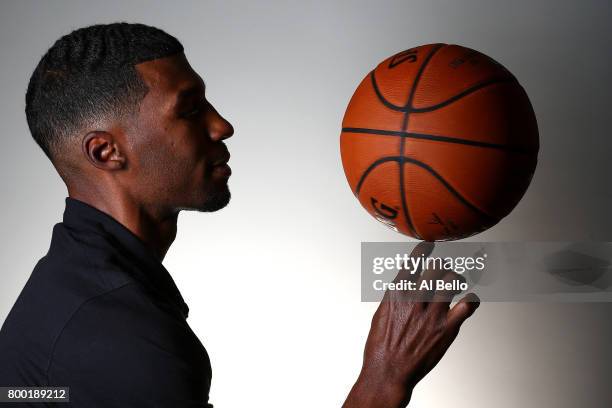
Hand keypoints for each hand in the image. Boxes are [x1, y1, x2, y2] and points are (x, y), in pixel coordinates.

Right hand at [343, 242, 479, 407]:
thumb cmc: (381, 346)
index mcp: (396, 293)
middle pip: (437, 268)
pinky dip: (472, 299)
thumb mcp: (380, 314)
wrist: (388, 372)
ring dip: (457, 279)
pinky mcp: (447, 328)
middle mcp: (414, 298)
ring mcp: (432, 313)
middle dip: (444, 268)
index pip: (413, 262)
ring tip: (458, 285)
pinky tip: (469, 301)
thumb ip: (395, 297)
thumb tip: (405, 285)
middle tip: (447, 273)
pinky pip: (468, 304)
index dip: (424, 250)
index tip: (429, 245)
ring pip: (453, 280)